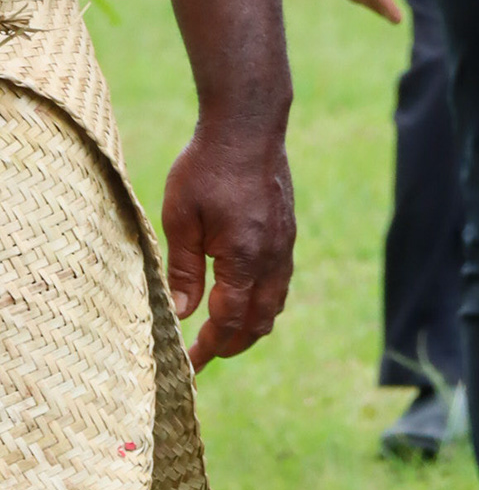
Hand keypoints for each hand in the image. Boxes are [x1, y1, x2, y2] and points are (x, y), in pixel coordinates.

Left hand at [163, 118, 295, 370]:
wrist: (248, 125)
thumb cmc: (207, 168)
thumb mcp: (181, 219)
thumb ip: (184, 270)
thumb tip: (183, 314)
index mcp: (244, 258)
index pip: (230, 321)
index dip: (210, 348)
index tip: (190, 364)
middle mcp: (272, 257)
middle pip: (260, 321)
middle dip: (234, 344)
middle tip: (205, 354)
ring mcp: (285, 244)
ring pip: (276, 302)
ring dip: (252, 324)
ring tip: (224, 331)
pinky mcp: (287, 230)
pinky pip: (281, 279)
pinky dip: (263, 299)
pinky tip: (242, 292)